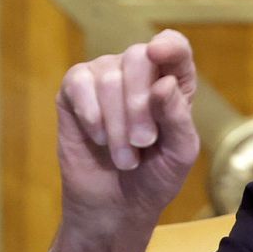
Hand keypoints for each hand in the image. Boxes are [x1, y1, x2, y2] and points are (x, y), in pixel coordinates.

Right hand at [45, 29, 199, 251]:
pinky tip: (98, 138)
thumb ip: (177, 117)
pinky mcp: (73, 91)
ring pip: (108, 77)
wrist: (117, 206)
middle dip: (138, 105)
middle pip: (138, 57)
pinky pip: (78, 83)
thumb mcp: (179, 153)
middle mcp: (139, 72)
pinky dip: (90, 114)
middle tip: (142, 143)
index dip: (168, 45)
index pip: (174, 46)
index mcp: (173, 81)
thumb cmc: (155, 176)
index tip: (158, 53)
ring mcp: (104, 77)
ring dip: (117, 124)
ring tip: (124, 157)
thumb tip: (164, 83)